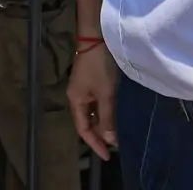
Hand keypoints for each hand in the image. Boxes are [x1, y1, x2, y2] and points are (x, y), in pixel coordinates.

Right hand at [67, 43, 118, 159]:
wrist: (97, 36)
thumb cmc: (99, 66)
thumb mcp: (105, 94)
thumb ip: (107, 118)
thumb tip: (110, 140)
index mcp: (75, 101)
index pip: (83, 129)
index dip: (95, 144)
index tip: (108, 156)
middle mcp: (77, 96)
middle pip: (86, 122)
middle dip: (99, 134)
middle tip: (115, 145)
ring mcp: (83, 87)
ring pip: (92, 112)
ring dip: (103, 123)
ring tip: (117, 133)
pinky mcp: (91, 80)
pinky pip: (97, 103)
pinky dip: (105, 112)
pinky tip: (115, 114)